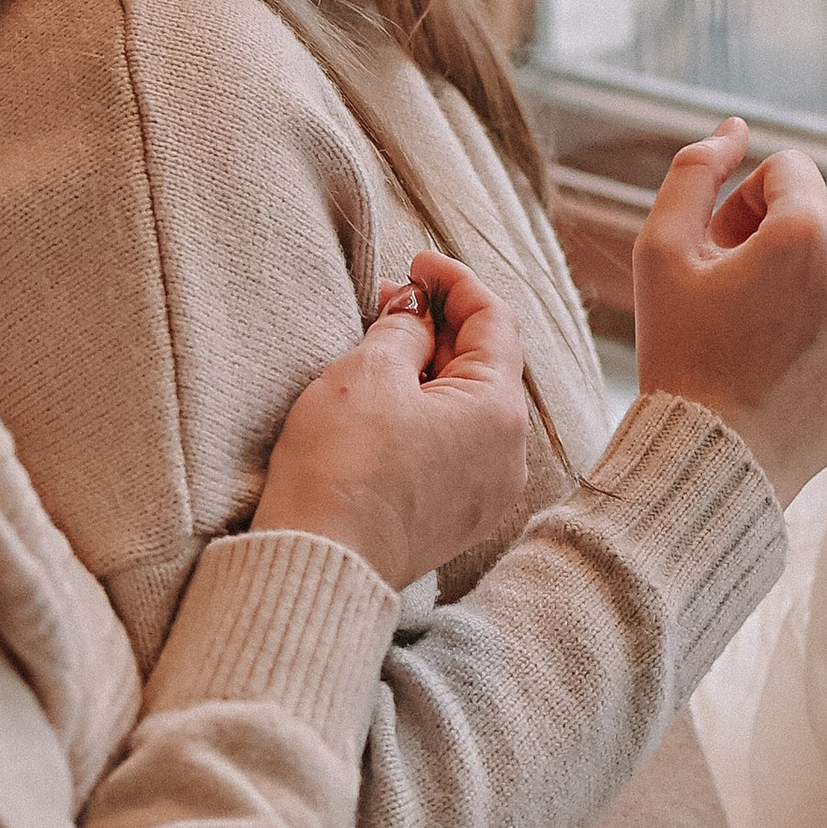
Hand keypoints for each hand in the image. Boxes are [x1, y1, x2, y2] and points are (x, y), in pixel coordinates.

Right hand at [255, 254, 529, 590]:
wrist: (318, 566)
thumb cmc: (341, 469)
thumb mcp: (367, 374)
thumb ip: (402, 329)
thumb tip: (416, 308)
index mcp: (499, 411)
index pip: (493, 319)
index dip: (453, 280)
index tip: (415, 261)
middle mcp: (508, 453)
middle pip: (485, 362)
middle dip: (438, 322)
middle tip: (386, 297)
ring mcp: (486, 490)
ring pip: (468, 403)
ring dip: (430, 366)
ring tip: (379, 342)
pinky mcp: (456, 515)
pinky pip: (455, 442)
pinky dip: (428, 408)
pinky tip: (387, 396)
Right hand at [631, 120, 826, 508]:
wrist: (720, 458)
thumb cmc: (682, 353)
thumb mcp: (661, 251)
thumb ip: (693, 171)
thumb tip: (737, 126)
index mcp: (807, 229)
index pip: (788, 168)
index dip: (746, 205)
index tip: (723, 255)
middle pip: (826, 208)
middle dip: (783, 235)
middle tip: (741, 293)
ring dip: (817, 273)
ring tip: (772, 324)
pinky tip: (805, 350)